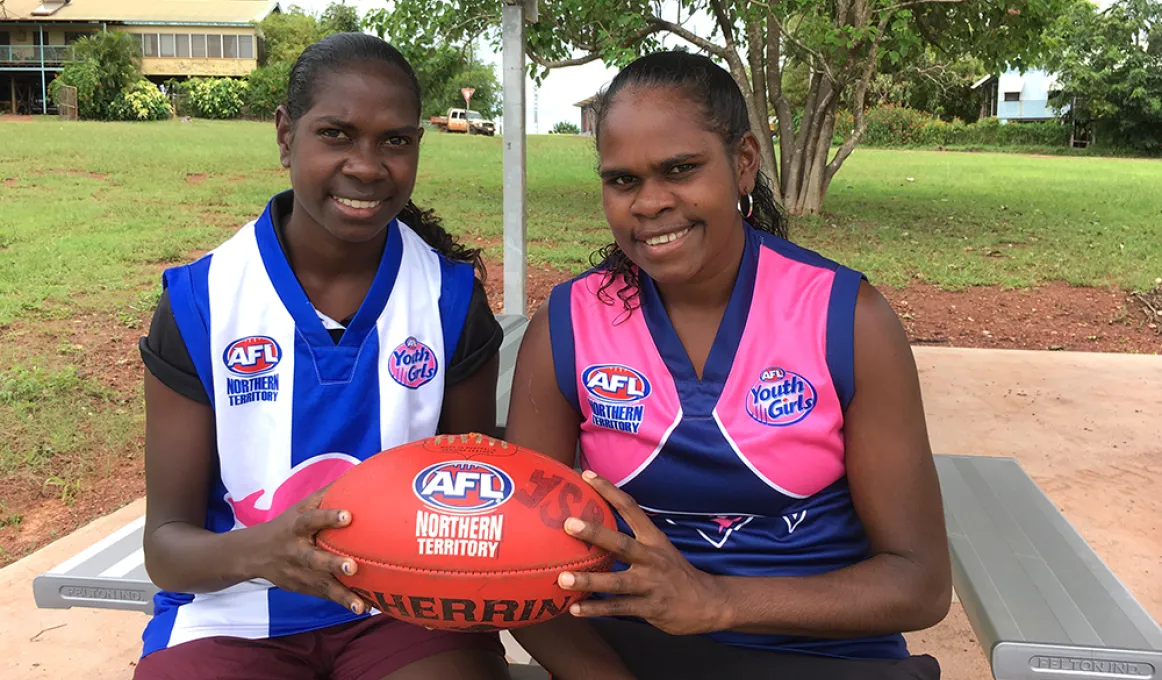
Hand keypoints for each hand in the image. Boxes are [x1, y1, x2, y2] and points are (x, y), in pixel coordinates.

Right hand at [250, 488, 367, 614]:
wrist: (253, 554)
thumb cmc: (289, 524)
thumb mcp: (301, 507)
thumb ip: (327, 495)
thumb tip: (360, 475)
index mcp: (296, 526)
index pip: (312, 519)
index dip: (329, 517)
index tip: (348, 516)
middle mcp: (296, 551)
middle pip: (313, 559)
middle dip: (332, 563)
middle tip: (353, 567)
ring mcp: (298, 573)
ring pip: (320, 584)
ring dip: (341, 595)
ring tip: (361, 605)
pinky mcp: (302, 588)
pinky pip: (324, 596)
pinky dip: (342, 602)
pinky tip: (363, 608)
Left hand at [557, 471, 732, 635]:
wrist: (709, 603)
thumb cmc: (676, 574)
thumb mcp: (660, 549)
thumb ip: (632, 540)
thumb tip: (596, 528)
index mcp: (653, 539)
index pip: (630, 507)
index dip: (608, 490)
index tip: (585, 475)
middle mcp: (651, 558)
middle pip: (620, 543)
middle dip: (594, 533)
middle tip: (568, 524)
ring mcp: (650, 584)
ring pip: (616, 582)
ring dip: (589, 580)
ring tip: (563, 578)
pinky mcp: (649, 607)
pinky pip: (618, 608)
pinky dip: (595, 609)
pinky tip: (574, 609)